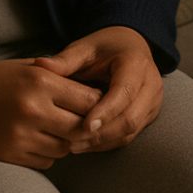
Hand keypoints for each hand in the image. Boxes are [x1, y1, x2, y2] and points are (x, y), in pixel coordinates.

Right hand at [0, 58, 102, 168]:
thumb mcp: (24, 67)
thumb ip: (57, 76)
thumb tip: (93, 90)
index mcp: (39, 81)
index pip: (88, 99)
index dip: (96, 102)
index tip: (97, 102)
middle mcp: (33, 109)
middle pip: (81, 127)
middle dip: (85, 124)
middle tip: (84, 120)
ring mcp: (21, 135)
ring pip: (65, 148)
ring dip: (66, 140)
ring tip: (56, 128)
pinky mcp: (11, 155)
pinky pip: (46, 161)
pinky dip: (48, 153)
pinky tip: (38, 138)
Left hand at [32, 26, 162, 153]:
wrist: (129, 45)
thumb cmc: (105, 46)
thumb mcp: (85, 47)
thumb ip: (65, 59)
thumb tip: (40, 65)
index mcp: (136, 63)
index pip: (124, 93)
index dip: (105, 111)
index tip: (84, 125)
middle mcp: (150, 84)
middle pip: (130, 118)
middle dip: (102, 133)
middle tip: (72, 141)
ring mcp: (152, 102)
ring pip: (131, 131)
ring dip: (103, 142)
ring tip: (74, 146)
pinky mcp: (148, 115)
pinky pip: (130, 135)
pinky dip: (108, 142)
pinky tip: (86, 144)